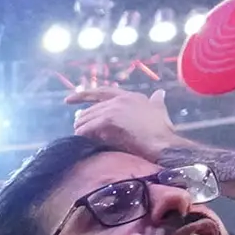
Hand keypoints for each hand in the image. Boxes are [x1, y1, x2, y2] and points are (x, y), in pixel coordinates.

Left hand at [68, 84, 185, 162]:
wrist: (164, 143)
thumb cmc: (163, 131)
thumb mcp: (160, 110)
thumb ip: (157, 101)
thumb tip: (160, 93)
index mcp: (131, 96)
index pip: (103, 92)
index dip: (85, 95)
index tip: (70, 99)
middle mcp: (122, 98)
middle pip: (93, 107)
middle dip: (83, 118)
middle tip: (76, 126)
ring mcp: (115, 107)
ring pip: (88, 117)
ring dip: (81, 127)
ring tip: (78, 135)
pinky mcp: (110, 119)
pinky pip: (89, 127)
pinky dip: (83, 133)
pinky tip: (80, 139)